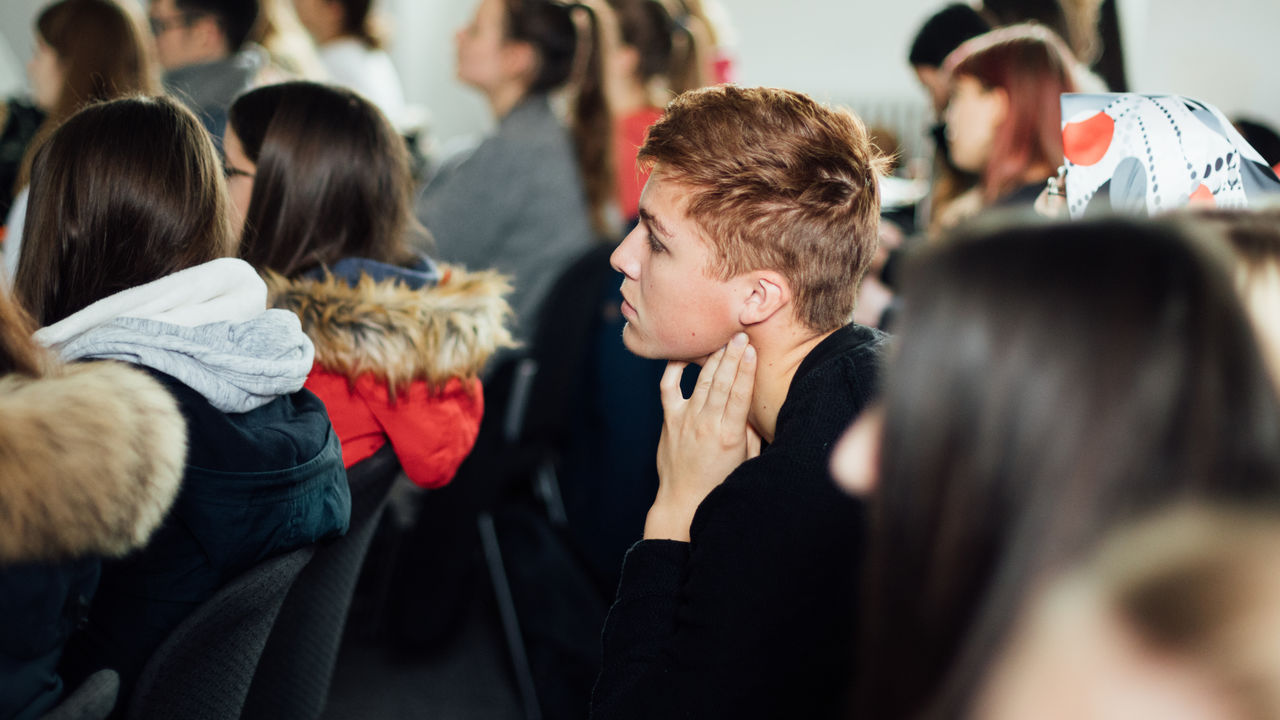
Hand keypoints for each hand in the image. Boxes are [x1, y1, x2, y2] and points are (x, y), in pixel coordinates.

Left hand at [644, 333, 758, 541]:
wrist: (683, 502)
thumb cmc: (718, 483)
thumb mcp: (745, 461)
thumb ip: (750, 432)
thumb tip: (754, 407)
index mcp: (729, 435)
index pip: (739, 395)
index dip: (746, 369)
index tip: (751, 349)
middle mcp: (706, 424)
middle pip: (721, 382)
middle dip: (731, 355)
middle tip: (740, 334)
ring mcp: (685, 420)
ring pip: (701, 381)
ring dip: (713, 358)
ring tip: (723, 340)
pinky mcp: (669, 420)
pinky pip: (669, 388)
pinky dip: (675, 369)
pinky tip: (685, 354)